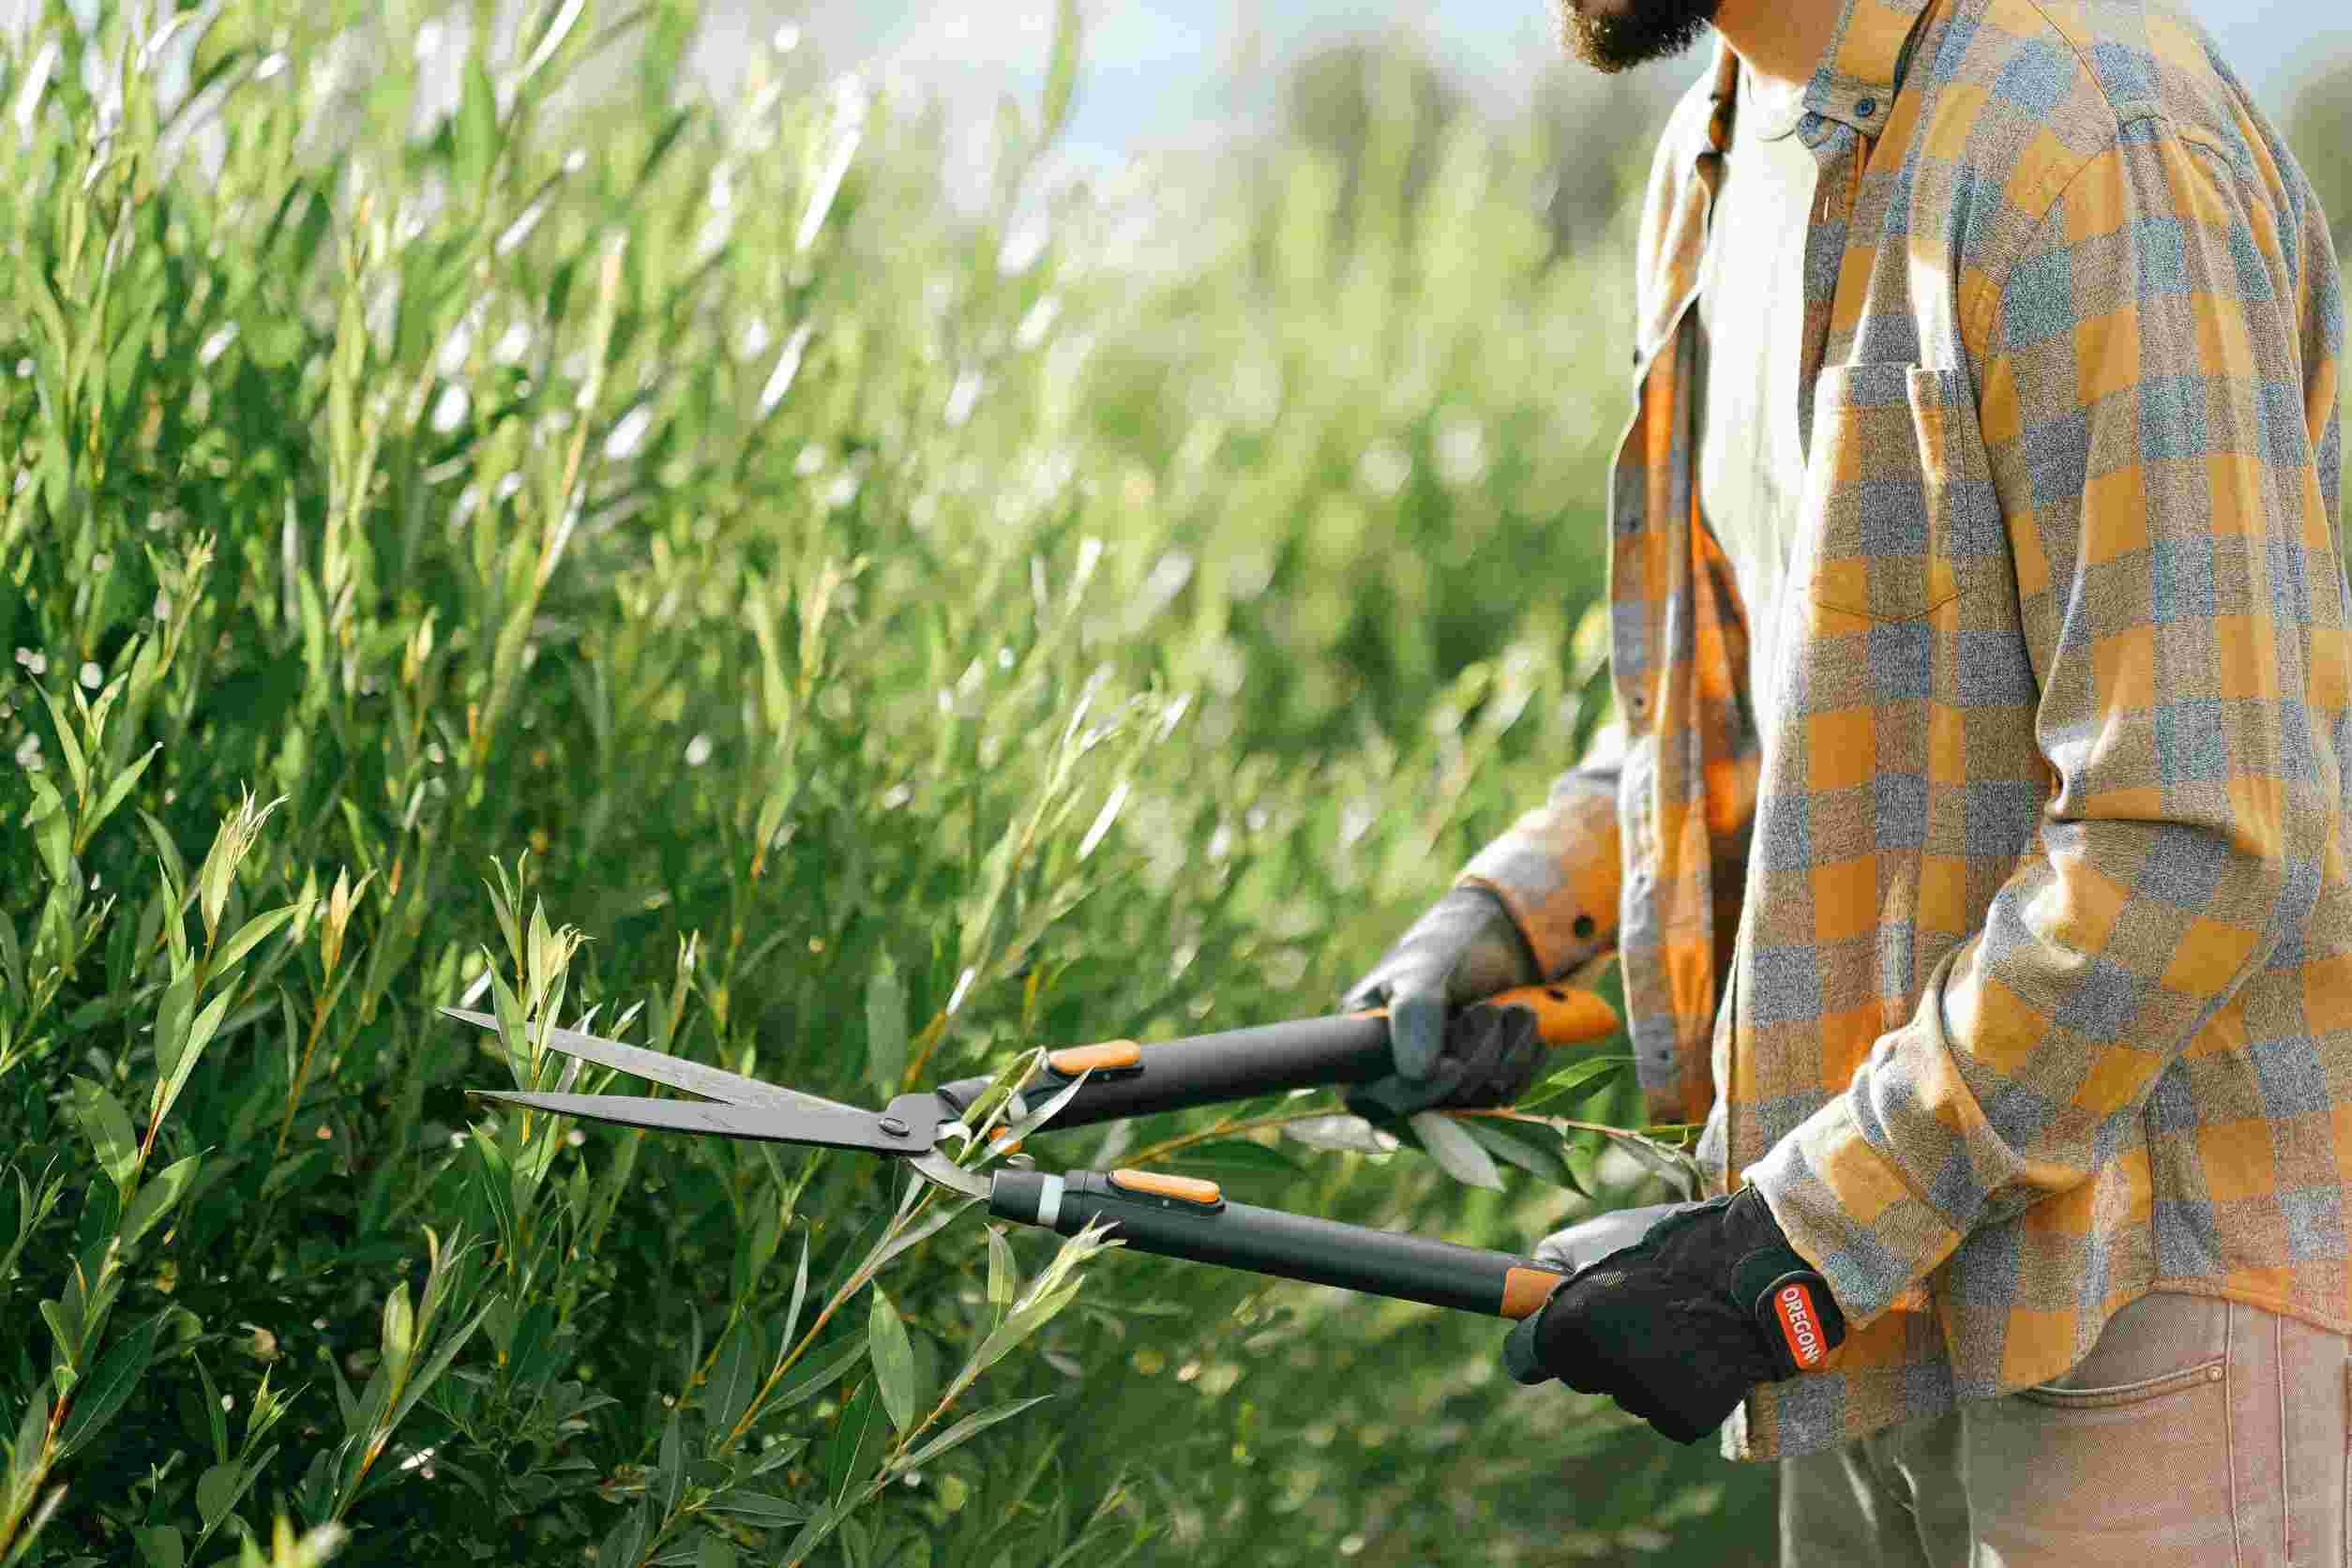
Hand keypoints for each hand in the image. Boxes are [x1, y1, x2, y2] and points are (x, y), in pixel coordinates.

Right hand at [1339, 887, 1540, 1114]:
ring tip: (1503, 1008)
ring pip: (1480, 1099)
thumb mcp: (1424, 968)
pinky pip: (1511, 1092)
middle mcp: (1398, 1072)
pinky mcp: (1482, 1083)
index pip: (1374, 1099)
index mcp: (1363, 1044)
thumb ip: (1414, 1013)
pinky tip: (1523, 1024)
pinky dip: (1527, 1056)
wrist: (1495, 936)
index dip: (1415, 1095)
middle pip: (1437, 1103)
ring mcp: (1443, 1082)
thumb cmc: (1446, 945)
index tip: (1453, 1067)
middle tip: (1482, 1009)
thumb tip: (1415, 1072)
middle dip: (1475, 1056)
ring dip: (1507, 1049)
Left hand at [1502, 1188, 1845, 1444]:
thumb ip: (1552, 1266)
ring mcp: (1642, 1398)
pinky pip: (1663, 1410)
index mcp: (1569, 1326)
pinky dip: (1677, 1387)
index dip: (1541, 1338)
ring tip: (1675, 1321)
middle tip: (1636, 1309)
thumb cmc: (1675, 1246)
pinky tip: (1697, 1352)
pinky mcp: (1682, 1420)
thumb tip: (1523, 1299)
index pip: (1527, 1358)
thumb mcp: (1599, 1236)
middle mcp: (1599, 1369)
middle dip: (1598, 1348)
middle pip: (1580, 1374)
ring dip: (1640, 1366)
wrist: (1758, 1268)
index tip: (1547, 1329)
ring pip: (1624, 1393)